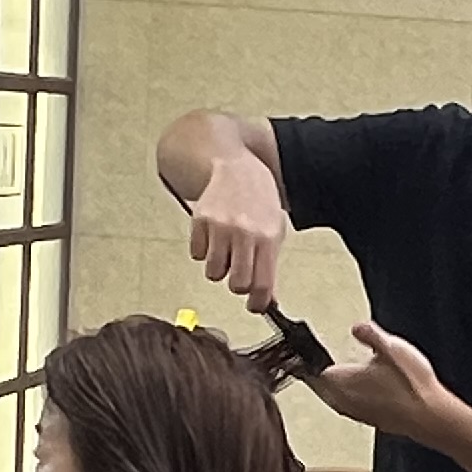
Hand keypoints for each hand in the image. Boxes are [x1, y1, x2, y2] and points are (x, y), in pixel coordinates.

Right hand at [186, 150, 289, 306]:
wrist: (236, 165)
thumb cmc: (259, 199)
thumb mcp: (274, 229)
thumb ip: (270, 264)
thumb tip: (268, 299)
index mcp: (268, 236)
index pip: (263, 283)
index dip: (258, 302)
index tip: (255, 306)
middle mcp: (244, 232)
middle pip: (237, 284)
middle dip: (238, 285)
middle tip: (240, 274)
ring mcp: (220, 226)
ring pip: (214, 272)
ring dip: (220, 268)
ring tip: (227, 250)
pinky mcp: (200, 220)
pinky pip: (197, 254)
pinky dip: (204, 251)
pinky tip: (214, 236)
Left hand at [309, 321, 455, 443]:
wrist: (429, 417)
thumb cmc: (409, 385)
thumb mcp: (390, 347)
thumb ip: (370, 334)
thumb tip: (357, 327)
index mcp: (340, 380)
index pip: (312, 369)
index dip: (311, 358)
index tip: (308, 351)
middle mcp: (342, 400)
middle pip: (321, 386)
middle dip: (320, 373)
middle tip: (319, 362)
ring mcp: (355, 413)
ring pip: (334, 398)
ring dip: (335, 387)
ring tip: (340, 374)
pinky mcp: (369, 421)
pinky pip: (350, 406)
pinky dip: (351, 397)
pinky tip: (364, 390)